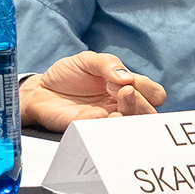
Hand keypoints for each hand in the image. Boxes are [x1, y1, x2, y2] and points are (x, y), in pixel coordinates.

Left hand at [19, 51, 165, 129]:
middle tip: (123, 89)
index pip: (154, 93)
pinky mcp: (93, 130)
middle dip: (141, 99)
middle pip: (150, 112)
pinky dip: (112, 123)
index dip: (147, 88)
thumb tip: (127, 78)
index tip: (127, 80)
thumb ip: (108, 63)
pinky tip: (103, 114)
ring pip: (134, 124)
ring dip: (132, 110)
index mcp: (126, 88)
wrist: (40, 90)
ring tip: (118, 95)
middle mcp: (121, 106)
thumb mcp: (87, 60)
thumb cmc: (67, 75)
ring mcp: (109, 119)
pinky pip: (110, 133)